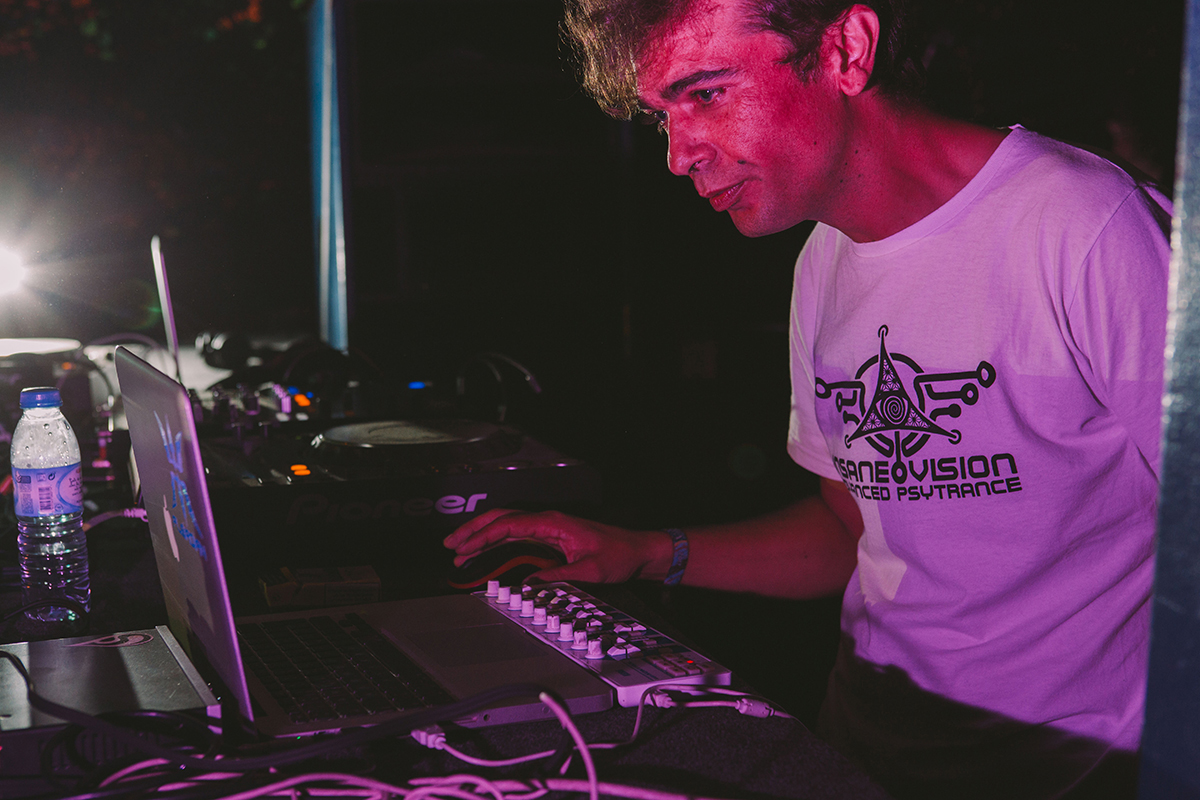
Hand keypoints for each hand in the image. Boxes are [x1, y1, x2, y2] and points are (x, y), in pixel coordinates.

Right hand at [443, 509, 665, 584]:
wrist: (637, 551)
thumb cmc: (619, 554)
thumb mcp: (590, 569)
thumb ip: (558, 576)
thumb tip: (529, 584)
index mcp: (553, 523)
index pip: (509, 524)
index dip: (483, 535)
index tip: (464, 546)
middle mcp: (547, 522)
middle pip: (501, 519)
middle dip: (473, 530)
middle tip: (450, 545)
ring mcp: (547, 529)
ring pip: (506, 526)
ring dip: (482, 536)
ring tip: (460, 551)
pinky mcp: (550, 538)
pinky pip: (517, 536)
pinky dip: (497, 543)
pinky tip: (485, 553)